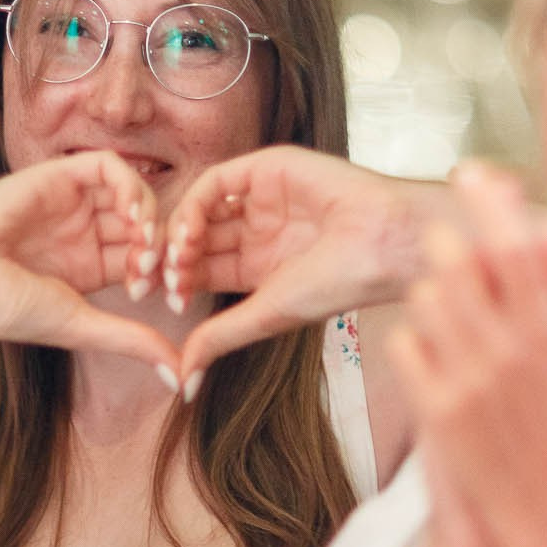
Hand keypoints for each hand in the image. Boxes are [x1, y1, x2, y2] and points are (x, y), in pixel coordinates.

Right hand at [0, 150, 176, 375]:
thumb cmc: (3, 308)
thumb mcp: (81, 325)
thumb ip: (133, 342)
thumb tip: (183, 376)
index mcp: (89, 266)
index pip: (146, 258)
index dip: (165, 274)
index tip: (166, 298)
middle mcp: (82, 231)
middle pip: (146, 223)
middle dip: (163, 247)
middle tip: (160, 274)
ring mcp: (70, 202)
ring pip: (133, 193)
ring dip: (151, 217)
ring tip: (144, 250)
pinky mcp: (56, 175)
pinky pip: (108, 165)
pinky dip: (131, 186)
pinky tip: (133, 216)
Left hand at [157, 147, 427, 385]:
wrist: (385, 244)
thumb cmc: (340, 283)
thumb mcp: (267, 314)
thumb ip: (220, 338)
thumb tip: (183, 379)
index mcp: (258, 264)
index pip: (202, 269)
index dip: (179, 283)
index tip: (169, 303)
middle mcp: (257, 229)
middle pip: (195, 239)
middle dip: (173, 259)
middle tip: (162, 279)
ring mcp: (260, 198)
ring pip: (200, 209)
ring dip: (180, 233)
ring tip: (179, 258)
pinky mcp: (266, 168)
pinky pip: (216, 182)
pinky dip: (195, 205)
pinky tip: (191, 231)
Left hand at [387, 164, 546, 546]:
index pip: (519, 248)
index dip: (492, 204)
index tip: (472, 174)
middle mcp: (515, 353)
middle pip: (464, 263)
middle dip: (450, 244)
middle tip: (447, 243)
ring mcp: (472, 381)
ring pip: (429, 299)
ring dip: (432, 294)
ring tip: (449, 312)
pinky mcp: (438, 411)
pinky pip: (406, 345)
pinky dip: (412, 341)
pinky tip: (431, 354)